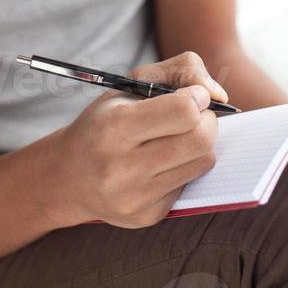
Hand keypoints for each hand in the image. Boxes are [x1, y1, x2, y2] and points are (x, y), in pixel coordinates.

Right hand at [53, 51, 224, 228]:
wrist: (67, 175)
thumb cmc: (105, 121)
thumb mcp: (131, 83)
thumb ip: (181, 70)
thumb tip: (220, 96)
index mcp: (114, 126)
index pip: (185, 111)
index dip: (197, 97)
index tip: (191, 95)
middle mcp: (121, 167)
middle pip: (201, 139)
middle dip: (207, 120)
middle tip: (192, 115)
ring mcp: (135, 197)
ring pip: (203, 162)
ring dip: (199, 144)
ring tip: (177, 137)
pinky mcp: (146, 216)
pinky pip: (189, 185)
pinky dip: (184, 168)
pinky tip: (161, 163)